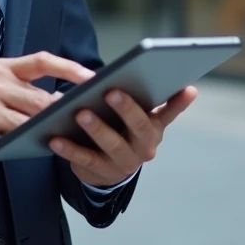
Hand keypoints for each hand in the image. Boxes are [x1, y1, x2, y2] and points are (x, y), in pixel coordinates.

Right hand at [0, 51, 93, 160]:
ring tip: (66, 131)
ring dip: (50, 123)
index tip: (91, 75)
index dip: (69, 67)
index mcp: (2, 66)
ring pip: (33, 109)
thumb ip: (20, 92)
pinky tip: (40, 143)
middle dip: (63, 107)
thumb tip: (55, 102)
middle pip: (41, 92)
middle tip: (84, 116)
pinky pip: (18, 127)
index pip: (42, 60)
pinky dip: (31, 136)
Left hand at [50, 86, 198, 187]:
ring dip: (97, 128)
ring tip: (80, 112)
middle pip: (138, 126)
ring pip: (112, 144)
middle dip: (126, 109)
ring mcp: (124, 162)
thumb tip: (144, 71)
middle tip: (111, 91)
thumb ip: (142, 99)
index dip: (180, 102)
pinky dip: (69, 149)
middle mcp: (144, 147)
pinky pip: (85, 159)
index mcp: (154, 127)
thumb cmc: (122, 130)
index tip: (188, 87)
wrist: (107, 169)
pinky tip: (55, 138)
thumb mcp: (136, 117)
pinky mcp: (101, 173)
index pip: (169, 112)